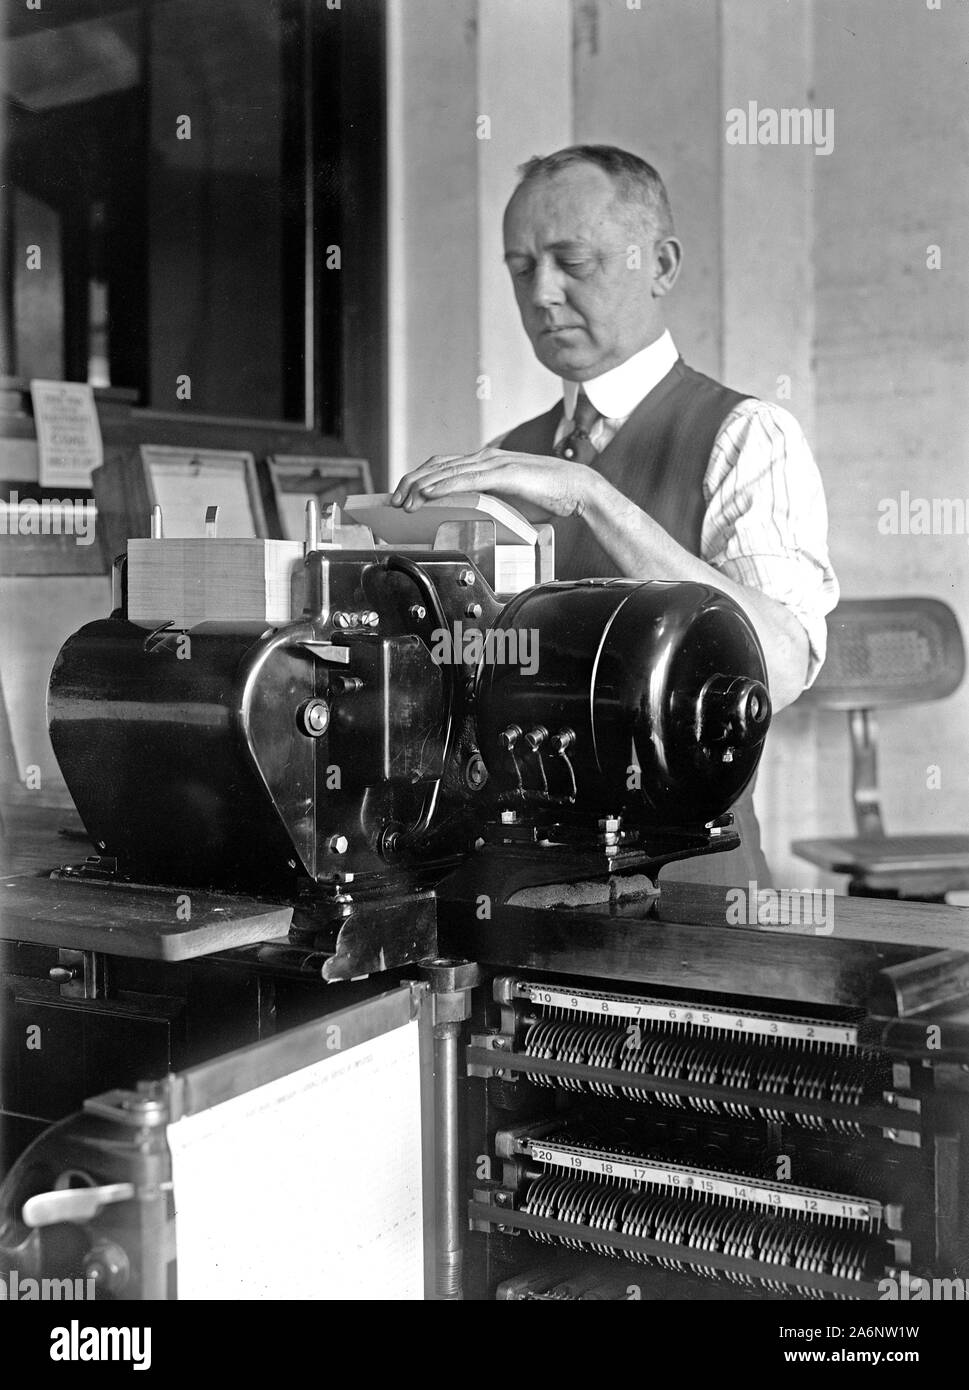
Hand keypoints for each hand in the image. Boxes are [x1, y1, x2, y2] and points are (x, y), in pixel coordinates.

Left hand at [390, 447, 592, 523]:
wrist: (577, 490)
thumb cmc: (548, 496)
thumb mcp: (510, 500)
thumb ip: (490, 502)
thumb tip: (473, 516)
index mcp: (487, 463)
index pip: (444, 465)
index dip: (421, 478)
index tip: (404, 494)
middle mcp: (486, 458)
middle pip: (438, 465)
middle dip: (412, 482)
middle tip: (394, 499)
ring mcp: (494, 463)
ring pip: (447, 471)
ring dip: (422, 486)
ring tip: (404, 500)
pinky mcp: (503, 473)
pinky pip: (466, 479)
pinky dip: (443, 486)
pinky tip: (429, 495)